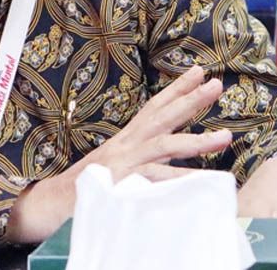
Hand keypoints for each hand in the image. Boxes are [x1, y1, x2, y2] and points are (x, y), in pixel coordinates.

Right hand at [6, 64, 232, 242]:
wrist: (50, 204)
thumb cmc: (86, 186)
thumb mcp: (115, 164)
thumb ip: (138, 156)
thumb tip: (163, 155)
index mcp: (127, 138)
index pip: (154, 108)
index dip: (176, 89)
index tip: (199, 72)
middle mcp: (127, 145)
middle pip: (163, 117)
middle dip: (191, 100)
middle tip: (217, 85)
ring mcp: (125, 163)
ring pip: (166, 146)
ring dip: (197, 141)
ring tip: (226, 137)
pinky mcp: (122, 184)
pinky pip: (155, 181)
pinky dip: (177, 181)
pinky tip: (200, 181)